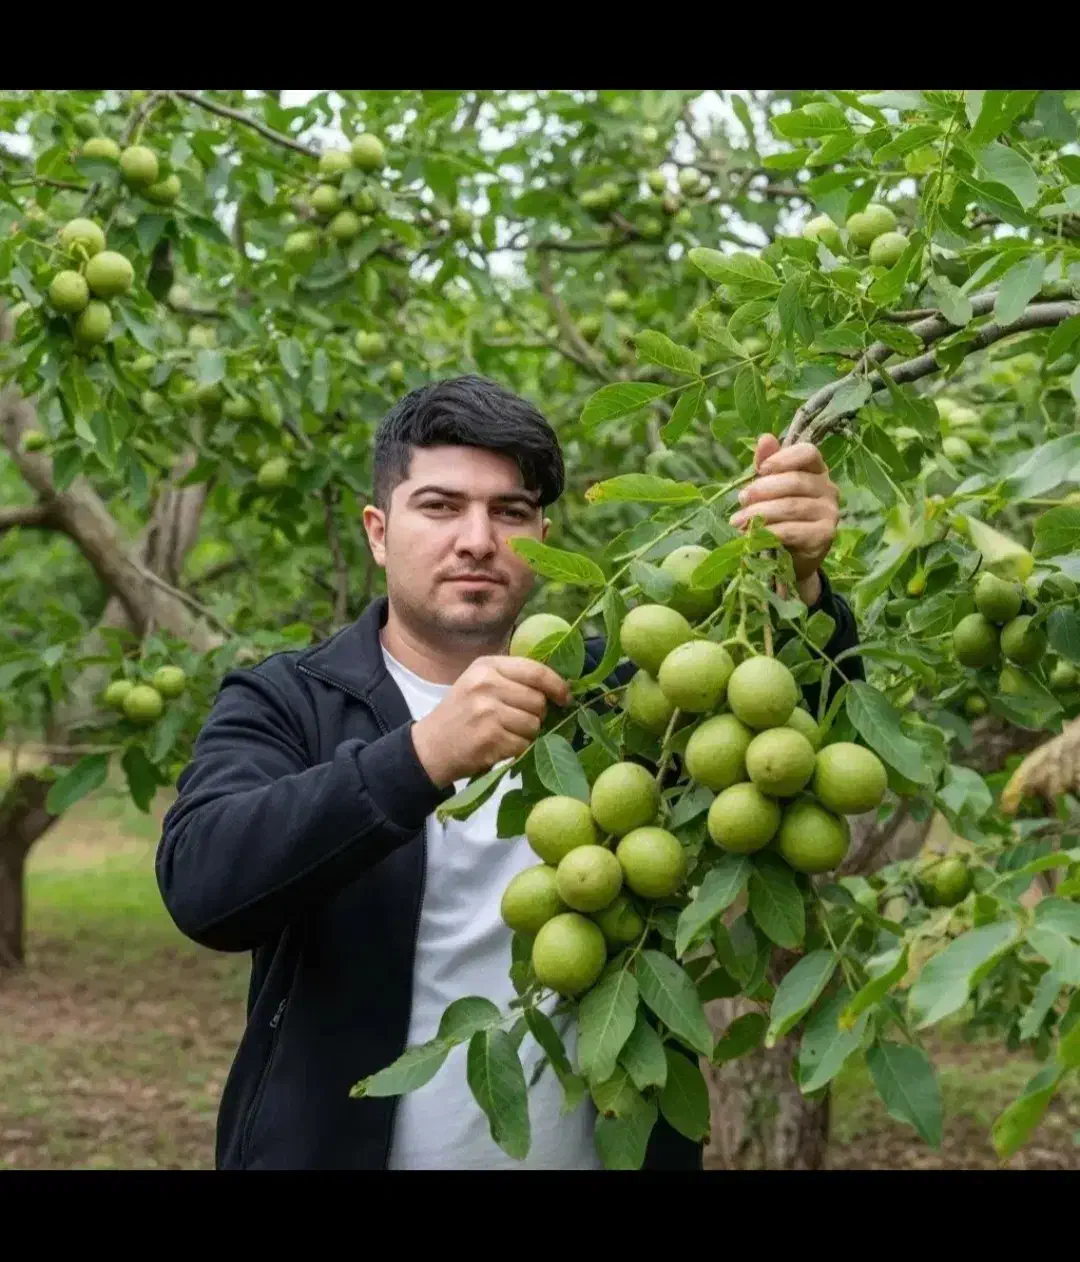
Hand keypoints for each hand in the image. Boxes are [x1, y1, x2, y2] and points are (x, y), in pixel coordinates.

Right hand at [410, 656, 570, 788]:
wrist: (431, 746)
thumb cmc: (461, 713)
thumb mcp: (480, 683)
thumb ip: (513, 679)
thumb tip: (559, 687)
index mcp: (487, 666)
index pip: (536, 671)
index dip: (557, 685)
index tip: (564, 697)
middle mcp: (486, 685)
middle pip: (538, 701)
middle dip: (536, 714)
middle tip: (517, 720)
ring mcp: (487, 712)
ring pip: (534, 724)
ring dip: (527, 734)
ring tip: (505, 732)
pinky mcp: (490, 738)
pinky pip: (524, 744)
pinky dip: (517, 749)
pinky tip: (499, 745)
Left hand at [729, 433, 839, 605]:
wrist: (791, 557)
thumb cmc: (779, 516)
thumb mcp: (769, 489)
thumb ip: (767, 465)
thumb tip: (765, 438)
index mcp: (817, 471)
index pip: (809, 453)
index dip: (784, 458)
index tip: (760, 469)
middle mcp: (829, 489)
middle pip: (795, 481)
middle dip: (763, 489)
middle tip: (741, 499)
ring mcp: (830, 513)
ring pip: (791, 507)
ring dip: (760, 513)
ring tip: (738, 521)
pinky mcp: (824, 536)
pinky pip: (792, 530)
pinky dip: (769, 532)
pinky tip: (753, 535)